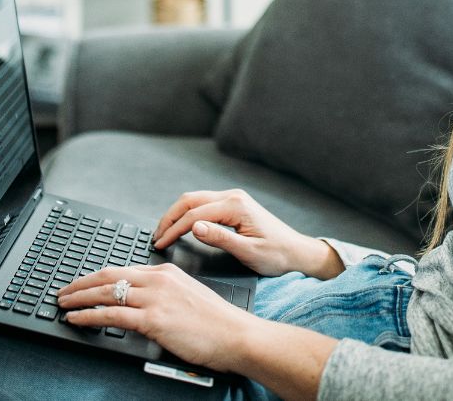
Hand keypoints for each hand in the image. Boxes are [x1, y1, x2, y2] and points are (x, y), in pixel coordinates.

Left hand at [57, 264, 256, 371]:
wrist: (236, 335)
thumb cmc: (218, 323)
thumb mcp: (189, 296)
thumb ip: (164, 295)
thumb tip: (141, 304)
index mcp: (167, 272)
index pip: (122, 269)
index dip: (96, 277)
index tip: (82, 283)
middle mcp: (158, 280)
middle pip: (108, 276)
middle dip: (80, 284)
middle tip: (63, 291)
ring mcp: (155, 298)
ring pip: (105, 293)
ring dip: (78, 299)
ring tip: (63, 304)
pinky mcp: (152, 319)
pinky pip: (111, 314)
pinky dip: (88, 316)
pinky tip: (76, 319)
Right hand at [151, 189, 342, 277]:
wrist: (296, 252)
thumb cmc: (277, 255)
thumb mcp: (248, 252)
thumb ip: (220, 239)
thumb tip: (194, 227)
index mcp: (236, 206)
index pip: (194, 214)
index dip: (174, 229)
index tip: (160, 243)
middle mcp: (233, 197)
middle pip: (190, 200)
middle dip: (169, 217)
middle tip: (156, 237)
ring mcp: (233, 199)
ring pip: (195, 199)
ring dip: (177, 214)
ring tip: (163, 232)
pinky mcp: (233, 205)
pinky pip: (203, 204)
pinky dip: (187, 214)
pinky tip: (180, 226)